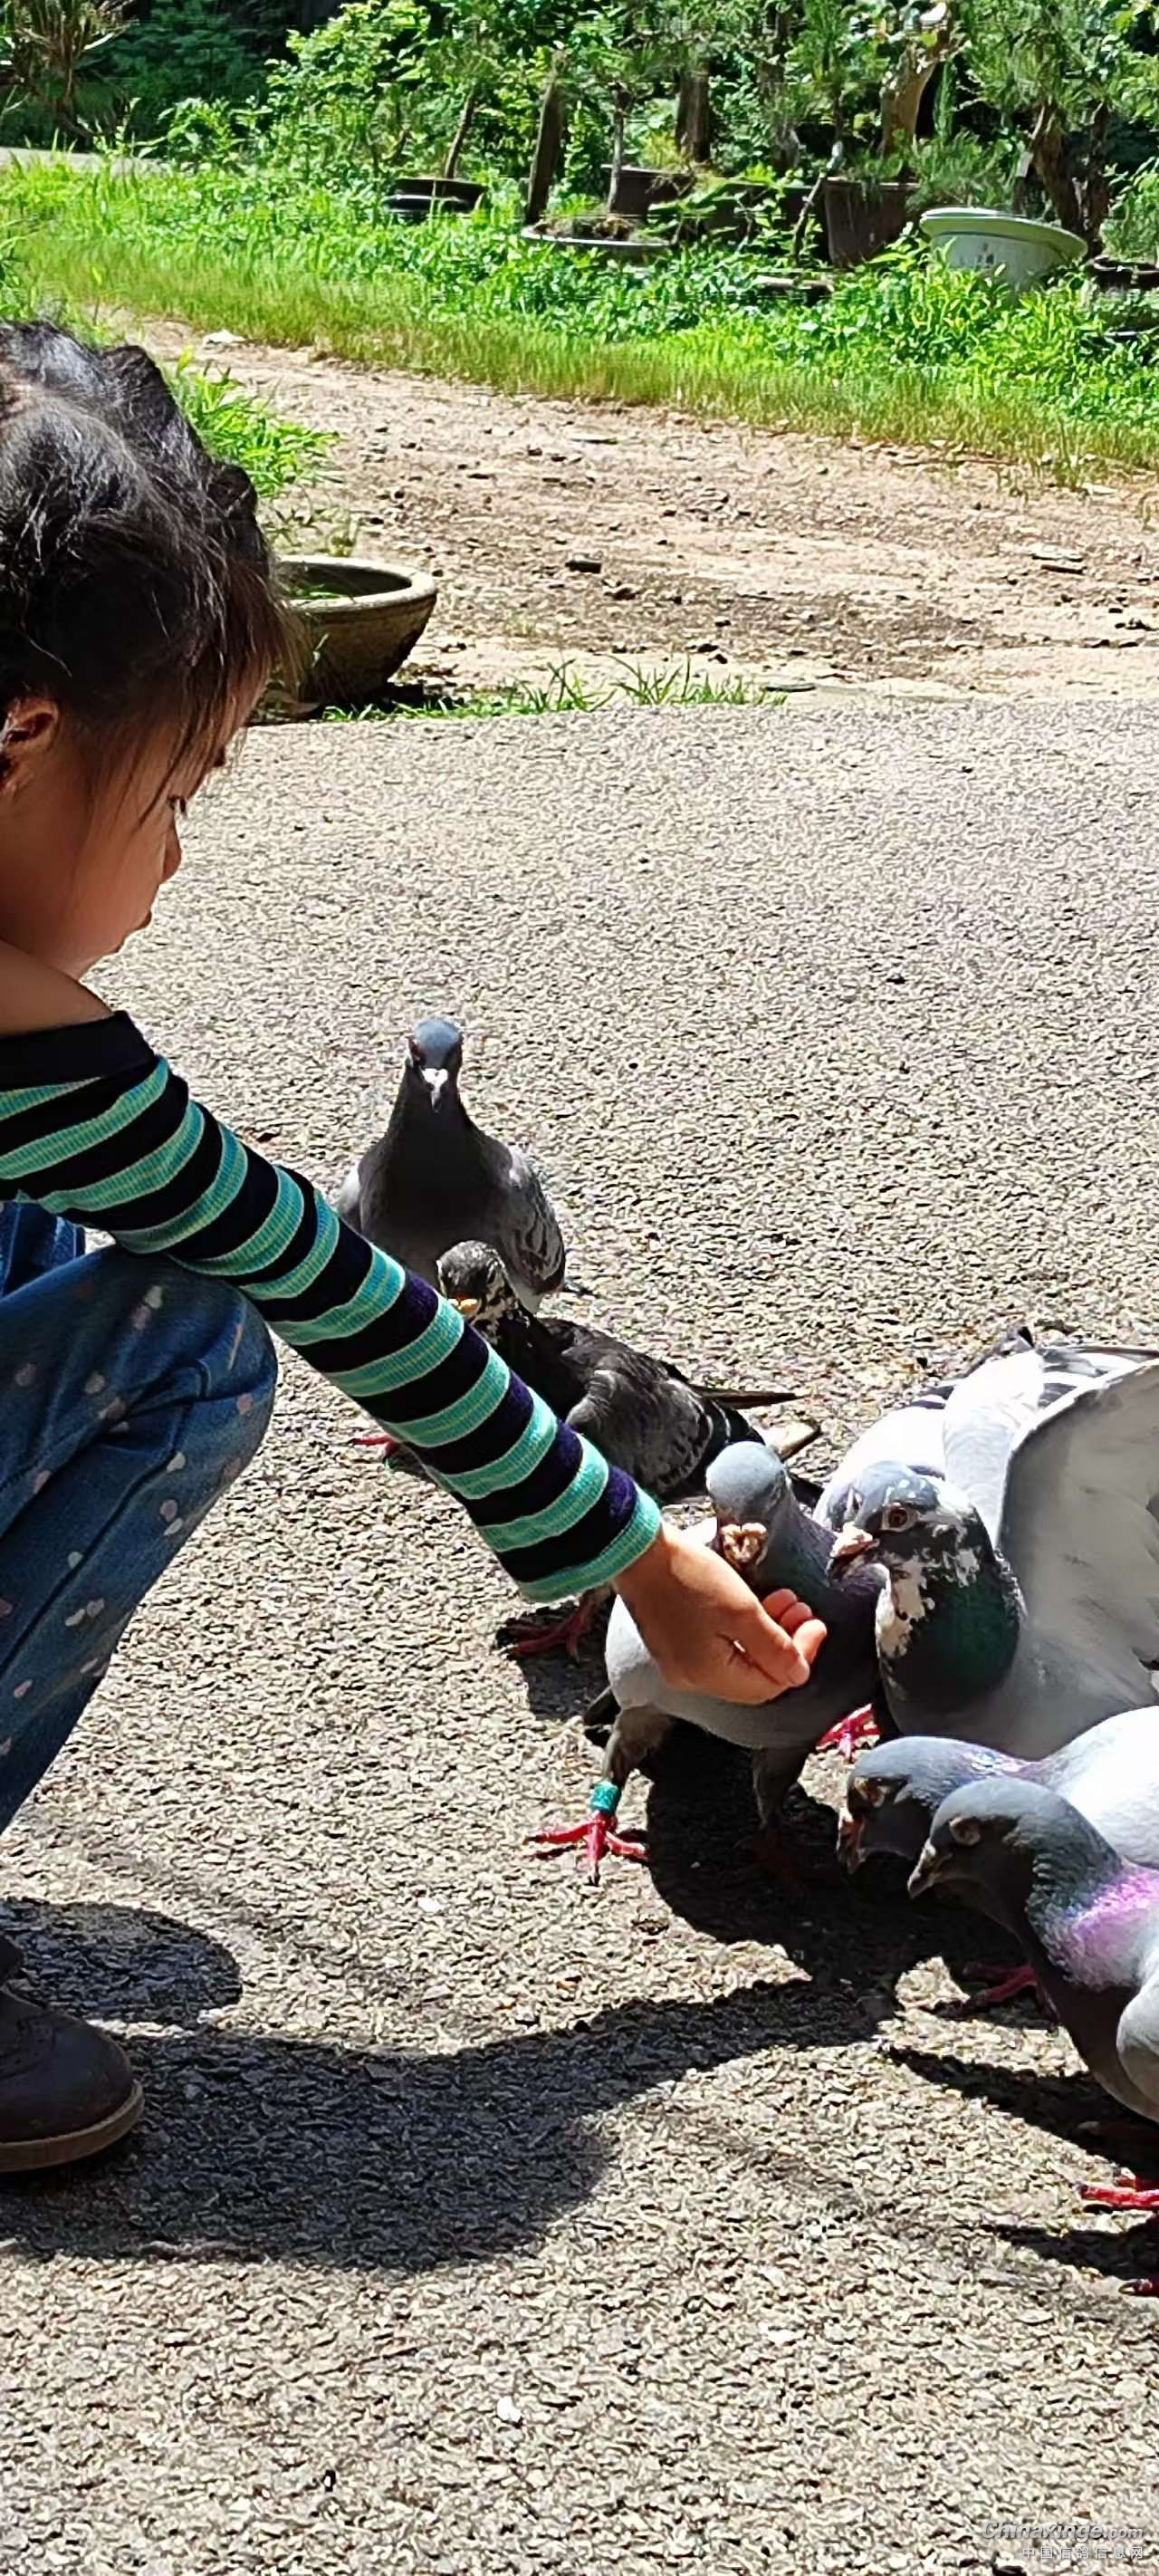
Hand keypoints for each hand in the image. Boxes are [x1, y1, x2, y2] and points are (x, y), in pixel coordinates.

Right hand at [612, 1522, 826, 1704]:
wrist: (636, 1550)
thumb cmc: (687, 1576)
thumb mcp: (741, 1609)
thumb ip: (775, 1647)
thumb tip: (799, 1674)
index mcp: (708, 1676)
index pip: (770, 1684)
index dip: (800, 1657)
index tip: (818, 1626)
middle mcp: (692, 1678)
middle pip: (754, 1673)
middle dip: (786, 1642)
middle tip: (804, 1611)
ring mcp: (680, 1660)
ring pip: (738, 1657)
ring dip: (767, 1631)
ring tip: (786, 1600)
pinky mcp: (674, 1641)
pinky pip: (719, 1647)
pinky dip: (742, 1629)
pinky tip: (757, 1602)